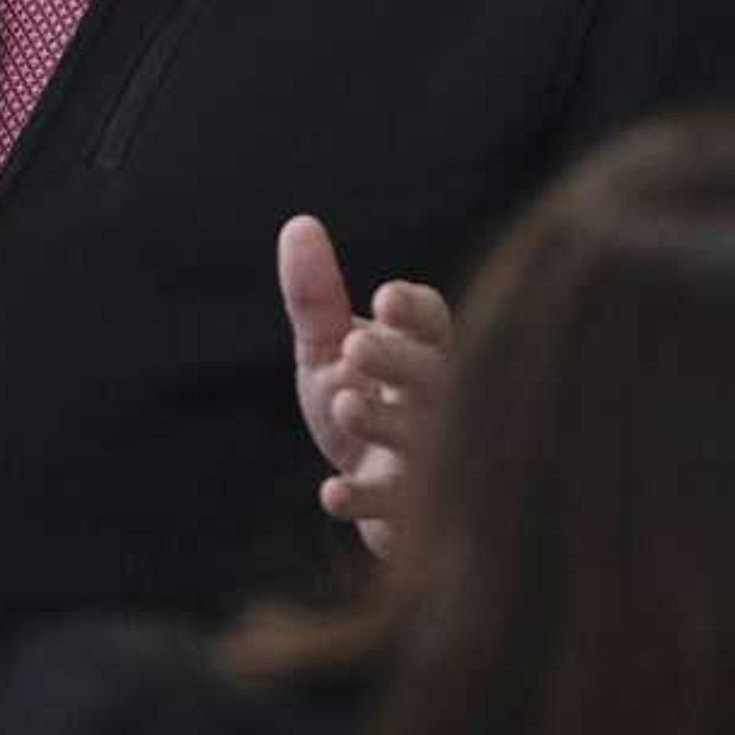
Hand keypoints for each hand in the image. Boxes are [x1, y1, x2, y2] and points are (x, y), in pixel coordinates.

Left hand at [277, 214, 450, 556]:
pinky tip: (331, 492)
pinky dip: (364, 499)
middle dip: (400, 361)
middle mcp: (435, 404)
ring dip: (386, 423)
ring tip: (345, 404)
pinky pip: (391, 506)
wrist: (369, 496)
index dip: (414, 312)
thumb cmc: (359, 408)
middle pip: (435, 377)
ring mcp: (425, 461)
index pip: (433, 323)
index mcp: (422, 354)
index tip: (383, 300)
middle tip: (357, 346)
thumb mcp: (328, 351)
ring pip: (420, 440)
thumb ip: (316, 296)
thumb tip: (298, 223)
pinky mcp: (403, 510)